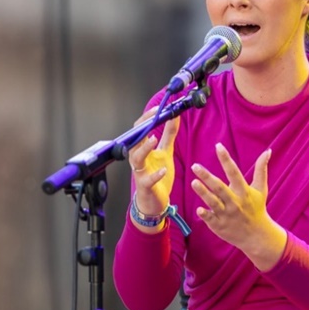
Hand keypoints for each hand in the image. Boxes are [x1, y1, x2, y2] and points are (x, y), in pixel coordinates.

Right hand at [128, 107, 179, 231]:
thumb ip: (168, 134)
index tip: (158, 109)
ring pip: (136, 158)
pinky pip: (147, 179)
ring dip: (144, 149)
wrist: (154, 201)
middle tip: (153, 118)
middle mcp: (139, 159)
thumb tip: (174, 116)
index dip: (147, 118)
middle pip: (134, 140)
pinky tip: (163, 169)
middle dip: (142, 129)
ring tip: (153, 140)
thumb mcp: (165, 152)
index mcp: (143, 149)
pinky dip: (155, 174)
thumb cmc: (158, 175)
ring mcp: (140, 172)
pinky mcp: (145, 186)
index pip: (139, 130)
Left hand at [191, 143, 286, 270]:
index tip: (218, 146)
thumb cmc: (257, 208)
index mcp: (244, 191)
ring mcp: (227, 214)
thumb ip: (261, 169)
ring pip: (213, 202)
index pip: (234, 172)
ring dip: (203, 193)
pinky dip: (205, 215)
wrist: (256, 235)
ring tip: (194, 182)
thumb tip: (268, 151)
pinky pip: (211, 219)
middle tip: (195, 166)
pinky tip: (198, 209)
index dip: (226, 159)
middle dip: (207, 177)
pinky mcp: (220, 225)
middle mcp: (235, 202)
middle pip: (220, 187)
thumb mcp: (261, 188)